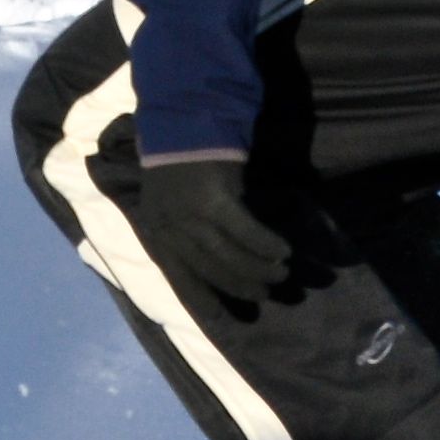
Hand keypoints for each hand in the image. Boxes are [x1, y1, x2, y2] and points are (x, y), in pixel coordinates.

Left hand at [137, 158, 292, 305]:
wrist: (181, 120)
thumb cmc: (177, 161)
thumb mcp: (168, 201)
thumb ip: (183, 230)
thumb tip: (215, 263)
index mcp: (156, 231)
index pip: (179, 278)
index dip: (204, 300)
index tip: (226, 319)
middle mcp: (172, 227)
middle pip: (212, 270)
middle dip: (243, 286)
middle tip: (268, 293)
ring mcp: (193, 214)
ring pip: (231, 256)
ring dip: (260, 269)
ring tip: (281, 274)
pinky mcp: (217, 199)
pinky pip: (248, 232)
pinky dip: (266, 244)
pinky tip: (283, 250)